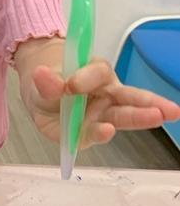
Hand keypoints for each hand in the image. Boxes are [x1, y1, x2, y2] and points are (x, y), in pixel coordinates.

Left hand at [30, 59, 179, 148]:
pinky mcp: (90, 131)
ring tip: (159, 117)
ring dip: (141, 118)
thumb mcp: (44, 77)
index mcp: (97, 73)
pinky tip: (106, 132)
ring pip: (124, 116)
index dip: (87, 77)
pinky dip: (100, 134)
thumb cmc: (52, 82)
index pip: (99, 71)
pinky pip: (97, 134)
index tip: (71, 85)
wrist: (40, 95)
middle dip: (147, 102)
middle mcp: (106, 94)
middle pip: (129, 96)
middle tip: (165, 109)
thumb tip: (43, 75)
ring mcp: (102, 114)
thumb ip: (47, 80)